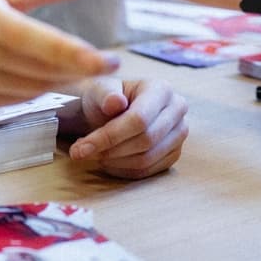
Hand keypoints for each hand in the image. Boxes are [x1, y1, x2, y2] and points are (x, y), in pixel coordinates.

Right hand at [0, 0, 115, 109]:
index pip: (40, 43)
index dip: (78, 55)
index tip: (109, 60)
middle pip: (41, 70)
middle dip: (78, 69)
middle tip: (107, 64)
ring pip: (32, 90)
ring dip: (59, 81)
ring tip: (78, 69)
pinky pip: (15, 101)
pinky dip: (34, 92)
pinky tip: (43, 79)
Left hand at [60, 77, 188, 178]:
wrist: (112, 110)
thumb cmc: (106, 97)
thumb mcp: (99, 90)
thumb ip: (105, 94)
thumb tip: (115, 103)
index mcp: (161, 89)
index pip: (139, 119)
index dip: (110, 136)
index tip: (81, 147)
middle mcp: (177, 109)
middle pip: (146, 140)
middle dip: (110, 151)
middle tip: (83, 153)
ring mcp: (179, 133)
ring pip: (147, 159)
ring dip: (115, 162)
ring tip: (94, 155)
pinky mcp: (174, 153)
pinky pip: (149, 171)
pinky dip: (123, 170)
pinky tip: (108, 162)